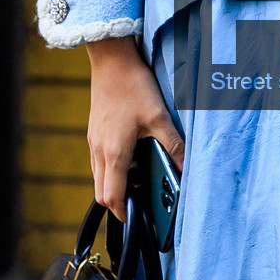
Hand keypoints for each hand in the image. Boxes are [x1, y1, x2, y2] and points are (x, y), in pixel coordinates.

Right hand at [86, 37, 185, 218]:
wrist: (111, 60)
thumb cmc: (133, 86)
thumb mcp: (159, 116)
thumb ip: (173, 144)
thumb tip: (185, 167)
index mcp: (114, 152)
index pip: (112, 197)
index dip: (123, 214)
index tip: (136, 219)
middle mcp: (99, 151)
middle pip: (101, 193)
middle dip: (118, 203)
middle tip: (139, 204)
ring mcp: (94, 142)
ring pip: (98, 178)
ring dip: (114, 187)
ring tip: (138, 184)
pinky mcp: (94, 133)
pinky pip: (98, 163)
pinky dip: (111, 171)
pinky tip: (130, 160)